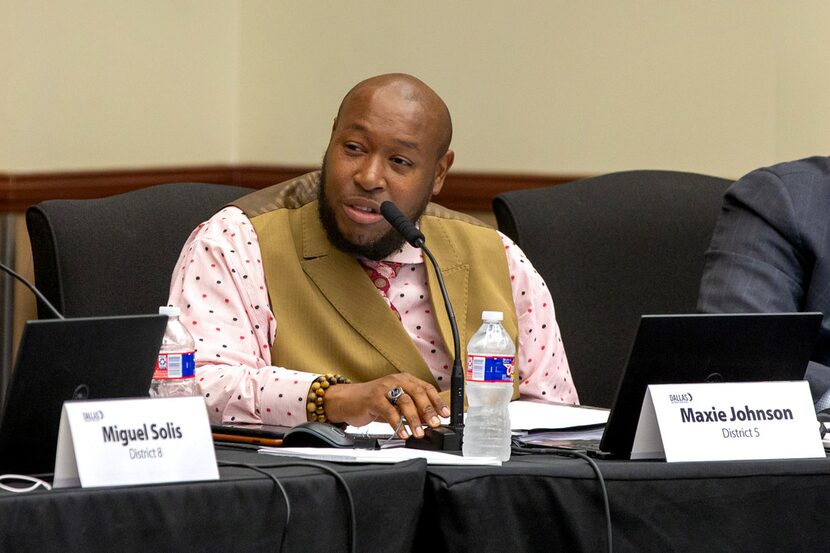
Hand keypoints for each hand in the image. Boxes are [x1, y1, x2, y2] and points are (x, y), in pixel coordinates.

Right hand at [324, 374, 450, 438]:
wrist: (346, 400)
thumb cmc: (372, 401)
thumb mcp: (395, 403)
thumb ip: (410, 410)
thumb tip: (429, 421)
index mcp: (404, 379)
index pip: (426, 388)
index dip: (437, 401)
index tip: (445, 414)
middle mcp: (396, 381)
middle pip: (418, 393)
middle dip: (429, 410)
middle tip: (435, 424)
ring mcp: (384, 388)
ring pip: (405, 401)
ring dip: (415, 419)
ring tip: (419, 433)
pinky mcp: (373, 398)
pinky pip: (389, 411)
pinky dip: (398, 424)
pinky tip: (402, 433)